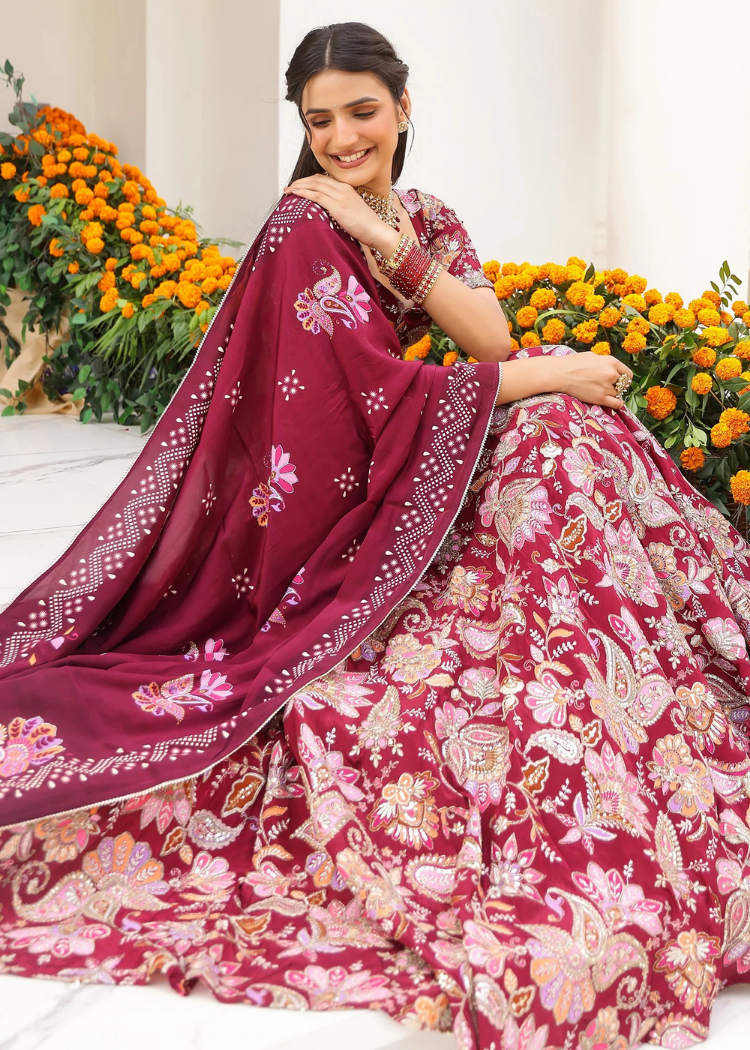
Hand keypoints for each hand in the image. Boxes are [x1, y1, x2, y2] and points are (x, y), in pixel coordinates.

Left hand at [283, 176, 397, 253]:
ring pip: (314, 185)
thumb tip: (327, 211)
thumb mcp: (352, 210)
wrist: (377, 230)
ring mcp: (340, 196)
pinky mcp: (338, 207)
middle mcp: (342, 188)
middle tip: (289, 187)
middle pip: (316, 179)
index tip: (298, 185)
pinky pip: (317, 196)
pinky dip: (304, 193)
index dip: (308, 180)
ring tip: (288, 190)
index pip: (323, 179)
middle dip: (300, 181)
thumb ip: (340, 206)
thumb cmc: (366, 225)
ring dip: (299, 186)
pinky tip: (295, 194)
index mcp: (346, 187)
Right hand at [554, 351, 633, 409]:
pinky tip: (616, 403)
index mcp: (611, 361)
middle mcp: (612, 374)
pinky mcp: (600, 398)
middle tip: (610, 387)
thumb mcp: (592, 356)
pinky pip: (616, 404)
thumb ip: (604, 362)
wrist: (560, 374)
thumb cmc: (572, 363)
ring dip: (613, 394)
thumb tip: (608, 367)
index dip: (624, 377)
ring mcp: (607, 387)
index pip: (627, 373)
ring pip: (618, 393)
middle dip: (618, 385)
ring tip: (604, 393)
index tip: (620, 381)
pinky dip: (618, 404)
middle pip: (623, 384)